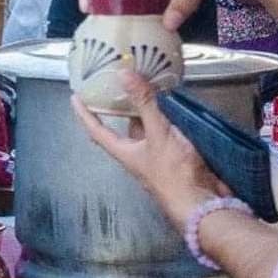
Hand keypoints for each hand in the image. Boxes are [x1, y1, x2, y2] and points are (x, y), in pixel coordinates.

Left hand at [71, 71, 231, 231]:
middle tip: (117, 84)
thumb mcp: (158, 134)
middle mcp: (138, 154)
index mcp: (125, 152)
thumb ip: (144, 104)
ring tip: (145, 86)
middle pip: (124, 127)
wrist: (202, 202)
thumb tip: (123, 74)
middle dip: (119, 107)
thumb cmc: (174, 174)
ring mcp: (158, 155)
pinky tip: (173, 106)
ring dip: (145, 110)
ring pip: (147, 128)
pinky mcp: (177, 156)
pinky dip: (166, 118)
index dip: (85, 114)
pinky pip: (166, 132)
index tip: (75, 98)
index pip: (97, 130)